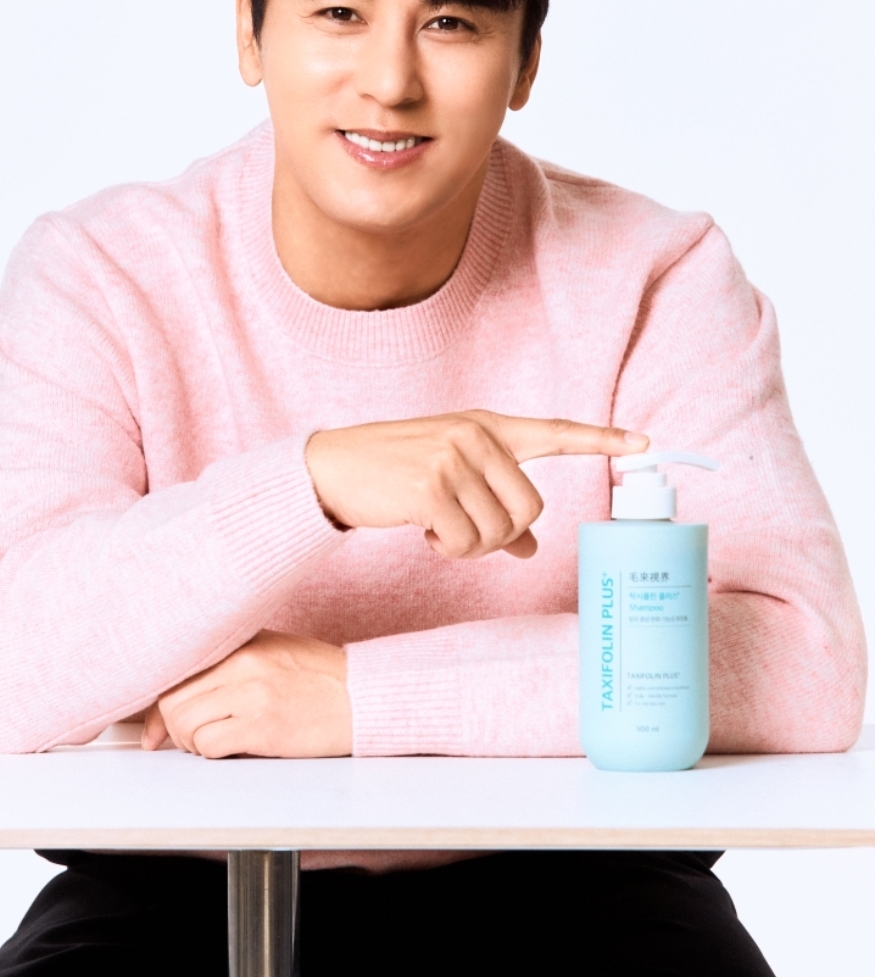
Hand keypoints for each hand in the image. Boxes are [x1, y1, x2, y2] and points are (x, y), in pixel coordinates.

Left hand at [141, 630, 351, 758]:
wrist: (363, 697)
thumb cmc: (321, 679)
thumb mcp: (274, 653)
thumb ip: (229, 667)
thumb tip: (180, 698)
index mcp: (243, 643)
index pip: (178, 670)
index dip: (158, 705)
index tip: (154, 729)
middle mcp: (242, 662)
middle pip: (173, 699)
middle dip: (172, 728)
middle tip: (190, 740)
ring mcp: (252, 693)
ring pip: (185, 723)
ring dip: (191, 743)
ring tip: (214, 744)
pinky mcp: (263, 725)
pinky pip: (209, 744)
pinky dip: (210, 753)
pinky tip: (231, 750)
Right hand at [306, 412, 647, 561]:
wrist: (332, 468)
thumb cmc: (394, 474)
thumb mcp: (449, 478)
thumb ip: (493, 503)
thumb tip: (532, 547)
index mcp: (486, 427)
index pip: (553, 432)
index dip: (601, 439)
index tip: (643, 443)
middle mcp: (475, 436)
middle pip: (531, 508)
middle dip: (502, 535)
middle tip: (466, 533)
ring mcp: (452, 458)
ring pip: (499, 530)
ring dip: (471, 546)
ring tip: (439, 528)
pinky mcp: (430, 486)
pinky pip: (465, 541)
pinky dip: (448, 549)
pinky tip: (424, 531)